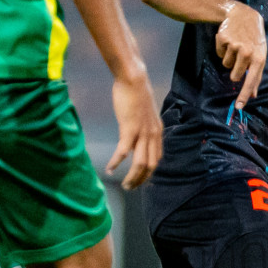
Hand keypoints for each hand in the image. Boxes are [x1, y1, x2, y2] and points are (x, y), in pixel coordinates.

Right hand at [108, 72, 162, 188]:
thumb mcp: (145, 113)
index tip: (141, 179)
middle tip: (131, 187)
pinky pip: (123, 151)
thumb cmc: (137, 93)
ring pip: (140, 163)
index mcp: (158, 132)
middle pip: (150, 165)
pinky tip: (110, 169)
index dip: (150, 172)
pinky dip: (117, 162)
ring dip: (132, 177)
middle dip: (141, 180)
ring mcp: (142, 133)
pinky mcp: (129, 129)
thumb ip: (144, 126)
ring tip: (124, 185)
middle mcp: (153, 135)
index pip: (157, 158)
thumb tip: (136, 135)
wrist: (134, 79)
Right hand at [215, 1, 265, 110]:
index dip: (244, 95)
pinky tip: (229, 39)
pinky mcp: (224, 39)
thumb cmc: (254, 39)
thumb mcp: (260, 55)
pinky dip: (222, 48)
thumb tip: (253, 95)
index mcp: (259, 58)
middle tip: (240, 56)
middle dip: (234, 70)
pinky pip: (219, 53)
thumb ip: (256, 75)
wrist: (243, 15)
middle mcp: (248, 53)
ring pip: (226, 64)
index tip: (239, 107)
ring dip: (229, 57)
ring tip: (235, 45)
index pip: (251, 81)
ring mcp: (235, 45)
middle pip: (235, 76)